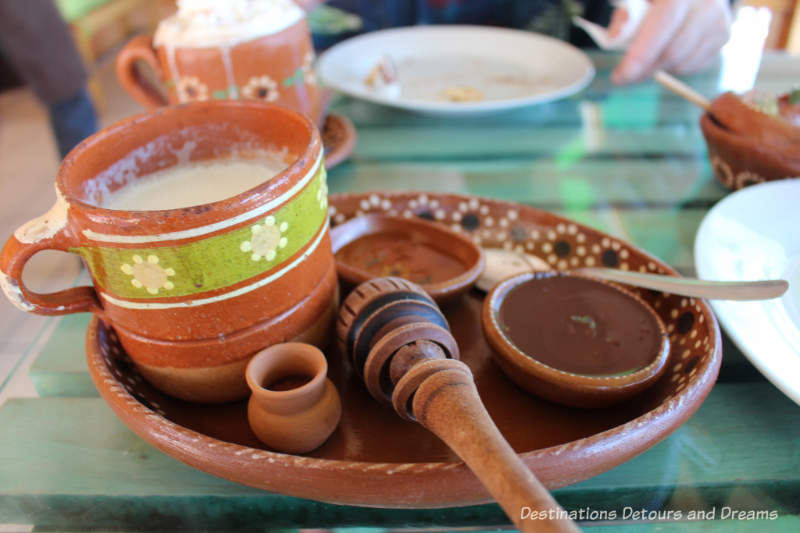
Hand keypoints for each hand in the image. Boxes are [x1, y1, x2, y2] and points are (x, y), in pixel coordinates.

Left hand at [612, 0, 731, 83]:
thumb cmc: (654, 0)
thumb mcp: (637, 1)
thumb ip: (623, 16)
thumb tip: (614, 39)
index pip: (664, 23)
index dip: (642, 54)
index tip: (620, 77)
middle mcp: (707, 2)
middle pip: (674, 51)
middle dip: (644, 70)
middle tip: (624, 77)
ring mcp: (719, 20)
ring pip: (683, 63)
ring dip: (659, 69)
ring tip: (647, 58)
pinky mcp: (724, 35)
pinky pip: (694, 66)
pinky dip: (674, 67)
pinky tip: (666, 52)